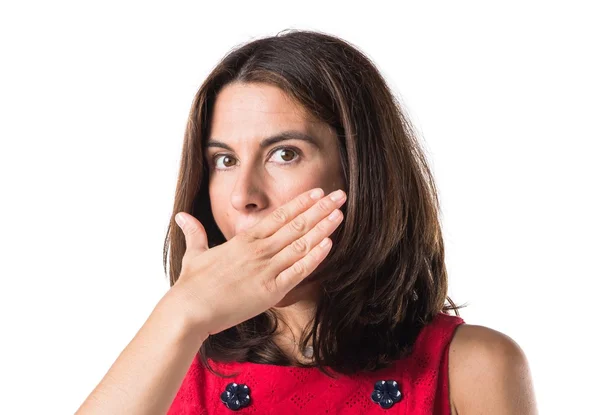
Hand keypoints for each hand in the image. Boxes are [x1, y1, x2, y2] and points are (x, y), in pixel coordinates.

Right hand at [170, 188, 345, 336]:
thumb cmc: (192, 284)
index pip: (278, 215)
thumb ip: (195, 232)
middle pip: (296, 225)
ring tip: (339, 214)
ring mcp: (266, 270)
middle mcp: (258, 251)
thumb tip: (182, 216)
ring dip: (323, 228)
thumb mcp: (193, 253)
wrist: (189, 310)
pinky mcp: (270, 291)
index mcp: (244, 240)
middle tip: (340, 195)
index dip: (301, 203)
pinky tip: (328, 244)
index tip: (317, 192)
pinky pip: (298, 272)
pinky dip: (314, 257)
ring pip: (300, 244)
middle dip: (320, 209)